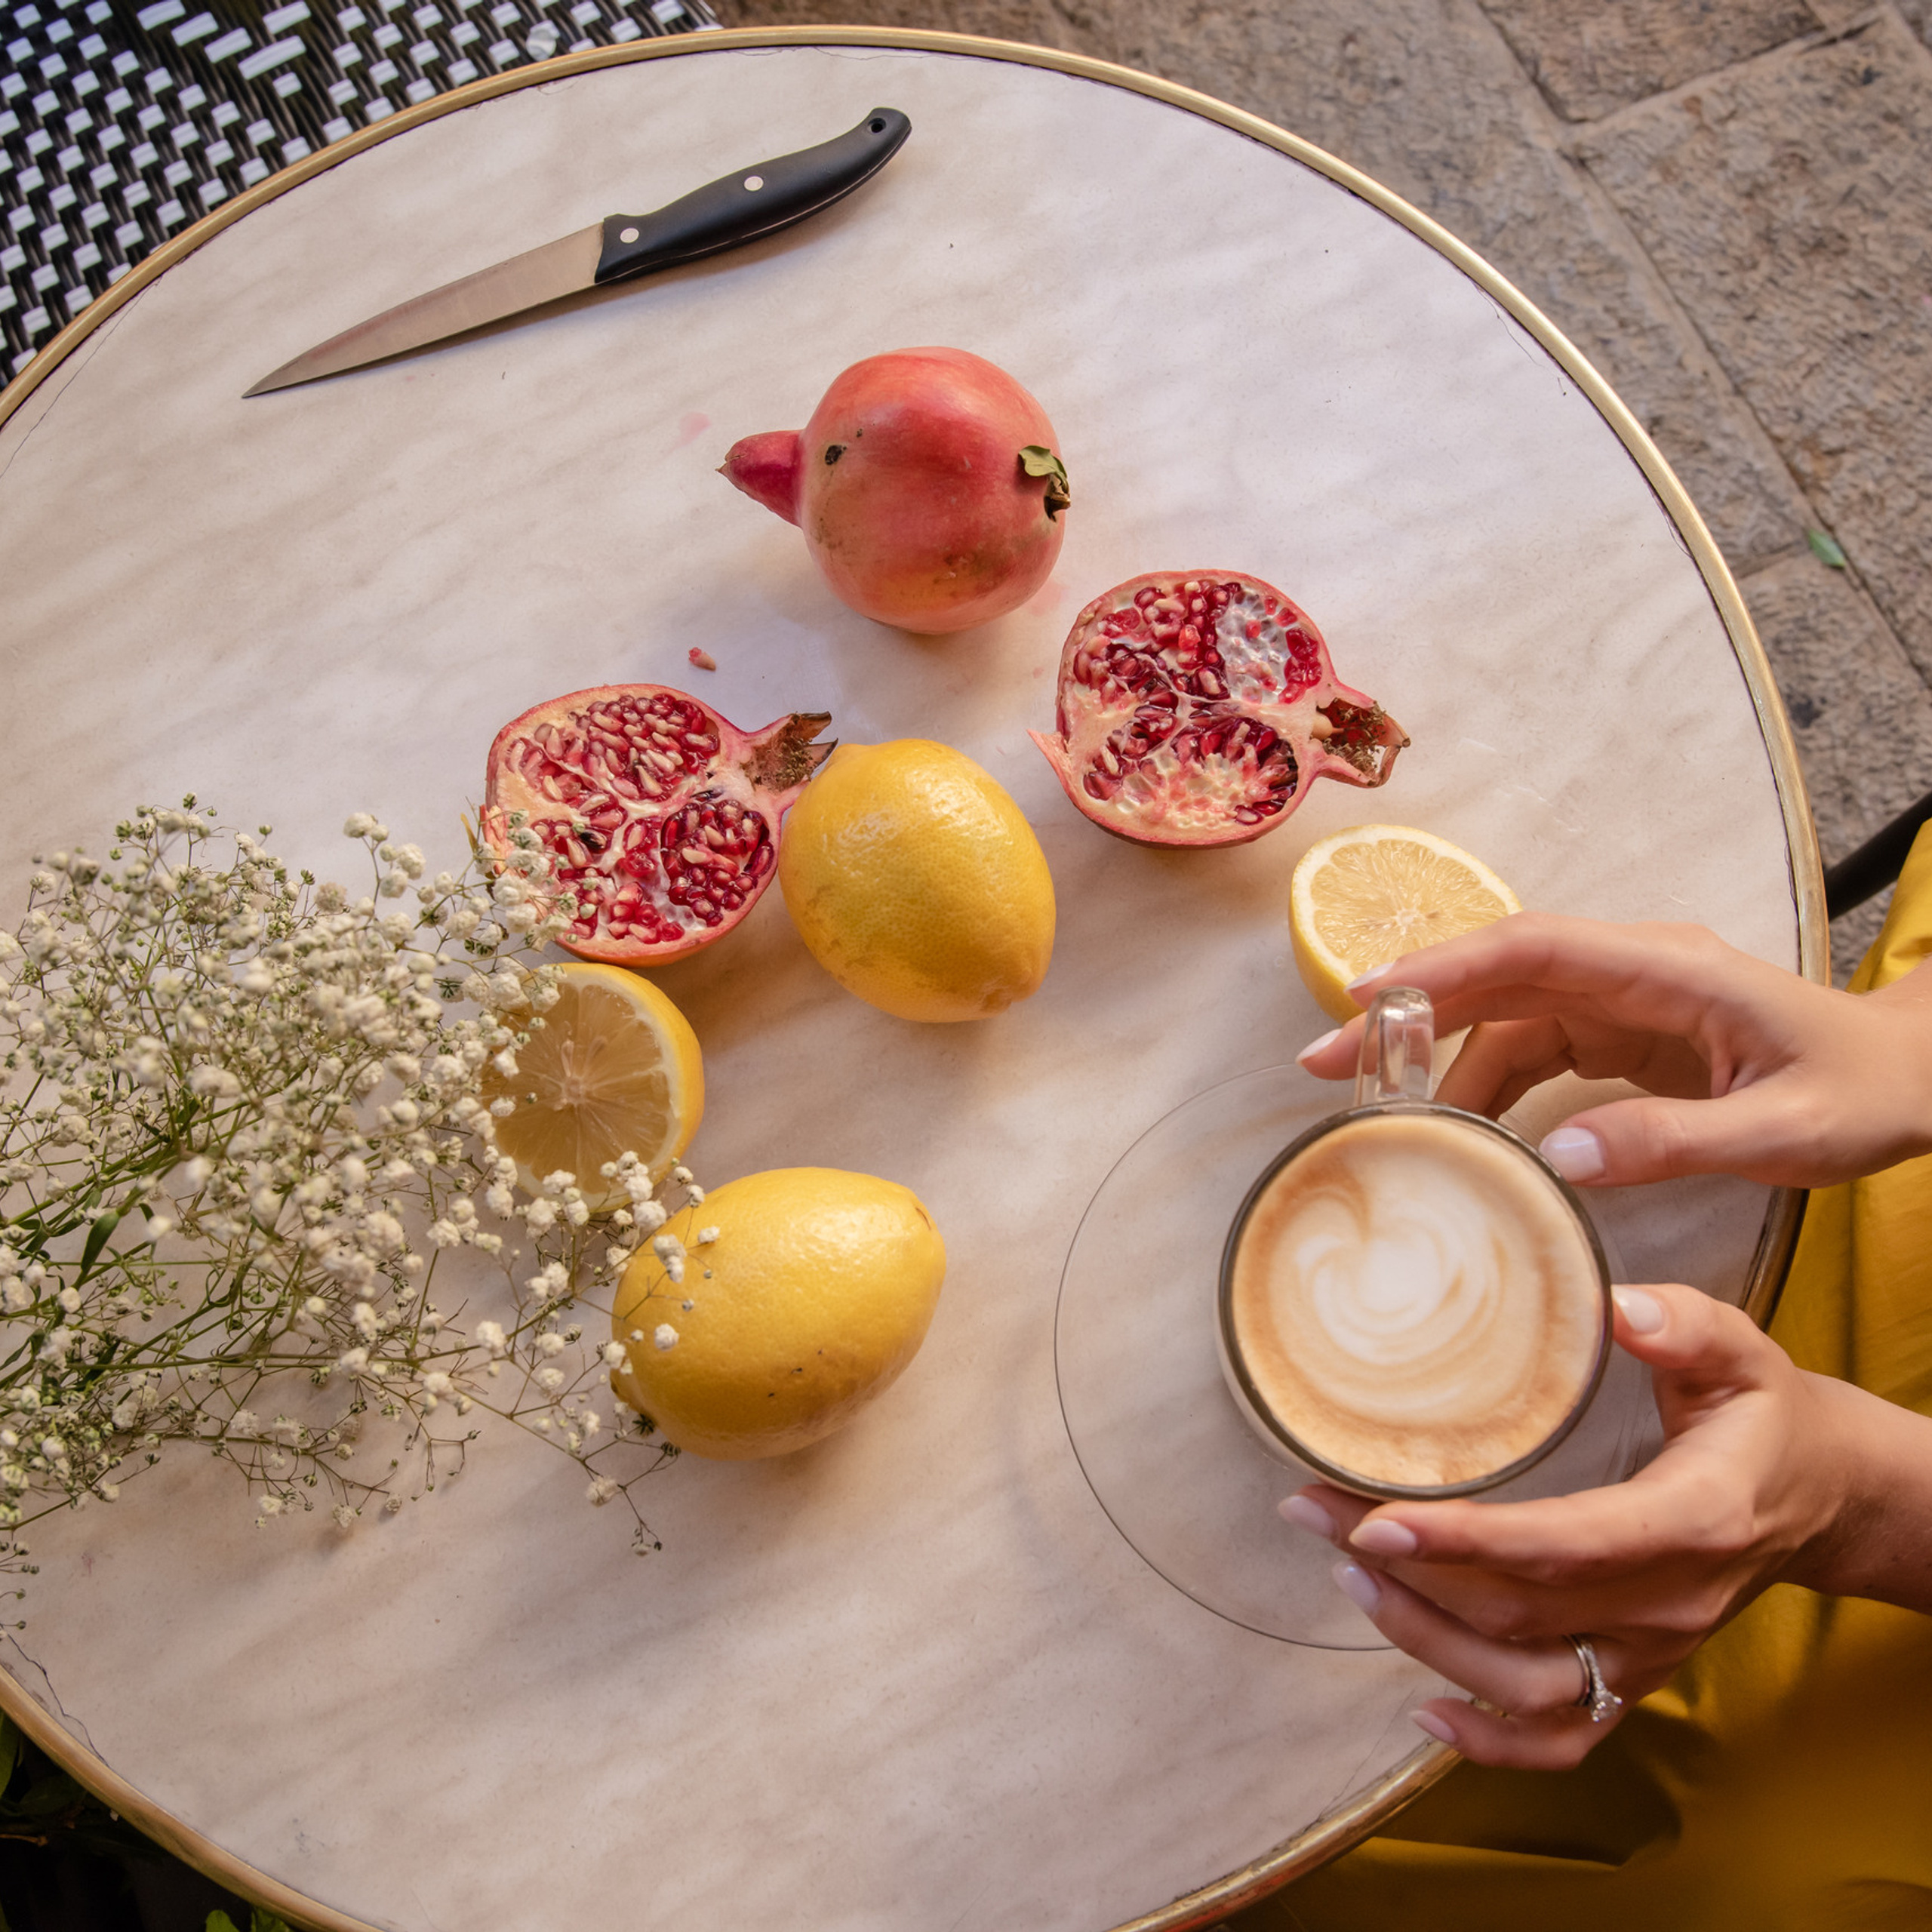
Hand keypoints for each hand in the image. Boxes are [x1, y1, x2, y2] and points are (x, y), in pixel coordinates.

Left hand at [1278, 1283, 1855, 1766]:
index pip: (1564, 1546)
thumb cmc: (1763, 1418)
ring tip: (1345, 1569)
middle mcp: (1667, 1604)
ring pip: (1525, 1680)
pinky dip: (1493, 1741)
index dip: (1468, 1542)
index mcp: (1691, 1521)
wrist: (1820, 1499)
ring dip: (1424, 1638)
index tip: (1379, 1518)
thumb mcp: (1741, 1355)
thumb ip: (1686, 1325)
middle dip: (1405, 1569)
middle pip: (1518, 1613)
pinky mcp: (1639, 1677)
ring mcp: (1652, 1653)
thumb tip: (1619, 1306)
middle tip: (1313, 1509)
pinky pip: (1567, 1736)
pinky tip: (1424, 1710)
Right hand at [1294, 913, 1931, 1188]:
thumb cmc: (1865, 1094)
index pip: (1533, 950)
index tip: (1367, 997)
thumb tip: (1553, 1158)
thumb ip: (1672, 1142)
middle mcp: (1632, 972)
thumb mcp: (1784, 1133)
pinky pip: (1533, 1051)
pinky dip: (1486, 1086)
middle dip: (1408, 1012)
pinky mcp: (1623, 1036)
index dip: (1444, 968)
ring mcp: (1624, 1001)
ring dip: (1438, 1058)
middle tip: (1323, 1064)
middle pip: (1496, 975)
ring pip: (1505, 1016)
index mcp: (1668, 970)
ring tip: (1375, 1112)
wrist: (1916, 1078)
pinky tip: (1457, 1132)